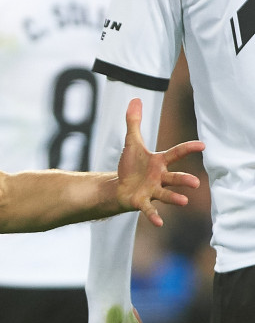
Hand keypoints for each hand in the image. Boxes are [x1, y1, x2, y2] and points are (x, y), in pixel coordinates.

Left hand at [114, 99, 204, 226]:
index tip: (202, 144)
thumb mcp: (131, 143)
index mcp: (159, 162)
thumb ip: (134, 123)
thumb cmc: (131, 166)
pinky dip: (153, 216)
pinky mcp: (141, 202)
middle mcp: (159, 177)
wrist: (120, 187)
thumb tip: (134, 99)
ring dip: (174, 198)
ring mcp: (152, 191)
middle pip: (174, 177)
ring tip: (184, 202)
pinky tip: (158, 223)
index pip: (175, 153)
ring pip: (166, 194)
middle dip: (184, 180)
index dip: (188, 148)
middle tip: (195, 183)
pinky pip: (149, 210)